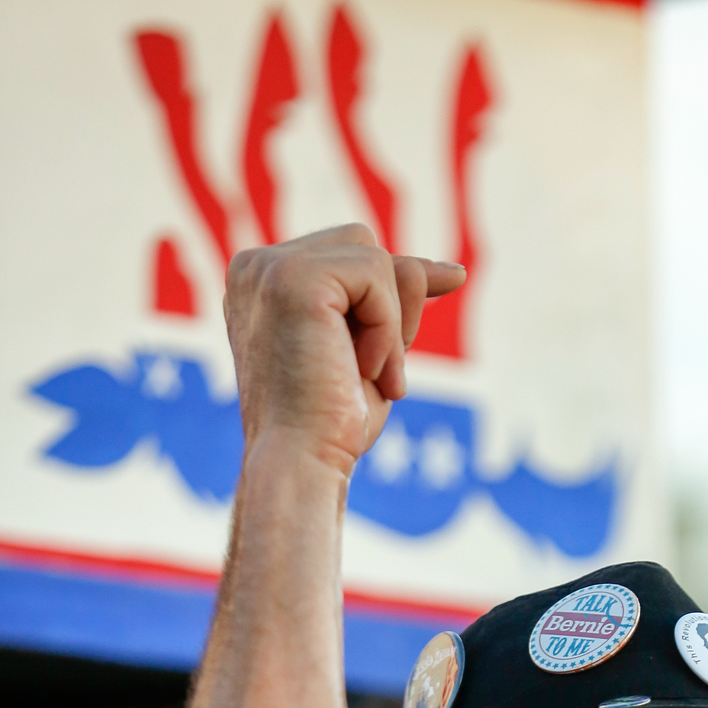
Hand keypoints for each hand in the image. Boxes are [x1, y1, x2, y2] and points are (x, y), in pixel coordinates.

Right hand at [224, 224, 465, 474]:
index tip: (452, 279)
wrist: (301, 464)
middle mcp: (255, 268)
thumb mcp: (373, 352)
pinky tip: (365, 369)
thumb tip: (451, 271)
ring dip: (390, 323)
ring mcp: (268, 268)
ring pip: (374, 256)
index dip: (395, 280)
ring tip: (369, 376)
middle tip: (382, 375)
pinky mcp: (292, 277)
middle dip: (391, 305)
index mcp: (263, 284)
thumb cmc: (331, 425)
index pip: (347, 255)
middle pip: (361, 242)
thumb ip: (395, 304)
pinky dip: (388, 327)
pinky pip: (376, 274)